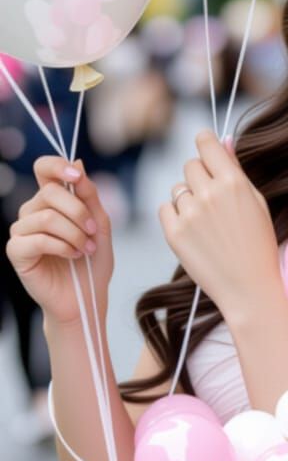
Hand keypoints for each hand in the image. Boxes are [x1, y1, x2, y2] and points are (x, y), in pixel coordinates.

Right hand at [6, 158, 113, 326]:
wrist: (86, 297)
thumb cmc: (92, 262)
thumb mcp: (99, 223)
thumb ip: (89, 195)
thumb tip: (77, 163)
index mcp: (51, 201)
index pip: (44, 169)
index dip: (57, 166)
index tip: (77, 177)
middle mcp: (32, 211)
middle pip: (50, 192)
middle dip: (79, 212)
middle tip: (92, 232)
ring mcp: (21, 230)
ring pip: (47, 216)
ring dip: (74, 233)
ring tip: (85, 248)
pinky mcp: (16, 251)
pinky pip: (39, 238)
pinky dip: (62, 246)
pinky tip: (72, 255)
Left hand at [159, 130, 279, 318]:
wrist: (249, 287)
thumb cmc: (258, 243)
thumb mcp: (256, 201)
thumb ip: (236, 169)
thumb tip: (224, 140)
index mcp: (233, 182)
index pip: (205, 142)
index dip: (205, 144)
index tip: (207, 152)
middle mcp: (209, 194)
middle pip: (190, 165)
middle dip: (199, 177)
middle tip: (213, 201)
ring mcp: (189, 214)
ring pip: (177, 189)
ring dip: (187, 199)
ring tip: (206, 223)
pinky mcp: (174, 233)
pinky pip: (165, 209)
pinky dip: (175, 217)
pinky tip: (194, 232)